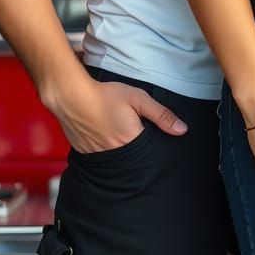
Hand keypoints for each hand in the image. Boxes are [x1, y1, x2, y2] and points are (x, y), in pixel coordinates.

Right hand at [50, 70, 187, 152]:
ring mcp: (97, 156)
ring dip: (118, 149)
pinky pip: (99, 157)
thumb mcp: (138, 99)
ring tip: (114, 133)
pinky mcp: (84, 153)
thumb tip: (182, 130)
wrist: (71, 96)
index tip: (147, 134)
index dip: (150, 144)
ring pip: (115, 159)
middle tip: (128, 131)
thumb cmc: (105, 95)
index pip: (148, 152)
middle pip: (132, 158)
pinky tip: (102, 135)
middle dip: (134, 148)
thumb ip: (161, 115)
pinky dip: (103, 149)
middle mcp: (115, 154)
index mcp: (131, 141)